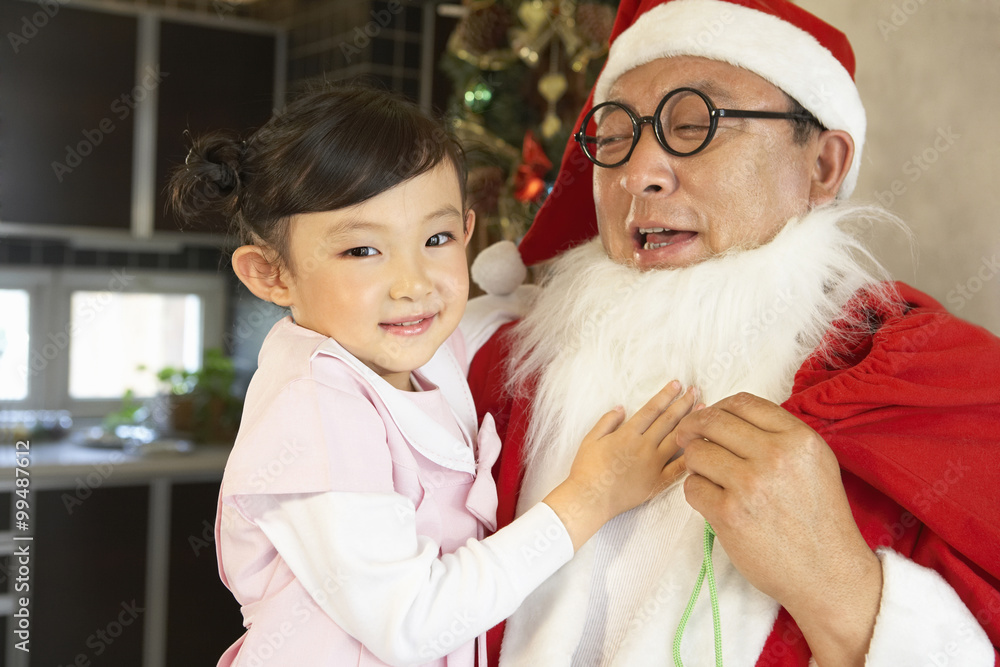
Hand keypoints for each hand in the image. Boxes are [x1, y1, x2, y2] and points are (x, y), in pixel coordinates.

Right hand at [544, 381, 695, 550]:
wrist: (590, 499)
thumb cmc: (586, 470)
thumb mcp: (590, 439)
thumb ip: (606, 421)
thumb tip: (621, 408)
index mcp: (627, 434)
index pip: (652, 409)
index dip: (665, 395)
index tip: (677, 384)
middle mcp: (644, 446)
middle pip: (668, 420)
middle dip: (683, 403)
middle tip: (695, 390)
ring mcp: (653, 465)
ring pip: (677, 439)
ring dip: (691, 423)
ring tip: (703, 409)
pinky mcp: (657, 482)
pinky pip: (678, 468)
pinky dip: (691, 455)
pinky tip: (702, 444)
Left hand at [675, 392, 881, 665]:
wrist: (828, 574)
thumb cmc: (819, 520)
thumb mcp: (815, 464)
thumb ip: (779, 436)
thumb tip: (729, 417)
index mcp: (799, 439)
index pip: (743, 403)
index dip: (719, 407)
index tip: (709, 417)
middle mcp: (775, 456)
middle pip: (713, 422)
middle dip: (693, 426)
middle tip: (686, 436)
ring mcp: (750, 484)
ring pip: (696, 452)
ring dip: (693, 461)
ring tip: (704, 474)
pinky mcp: (729, 513)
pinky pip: (692, 487)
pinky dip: (696, 492)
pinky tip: (711, 500)